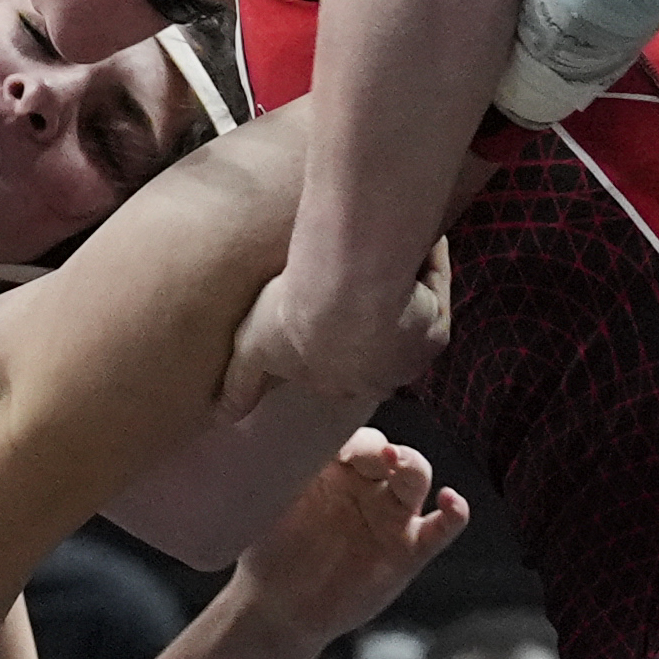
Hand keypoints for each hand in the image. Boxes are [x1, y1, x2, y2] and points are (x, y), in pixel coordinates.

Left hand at [219, 234, 450, 417]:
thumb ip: (239, 387)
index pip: (344, 372)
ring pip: (410, 318)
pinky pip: (431, 288)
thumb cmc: (296, 320)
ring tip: (382, 252)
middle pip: (383, 347)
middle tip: (361, 276)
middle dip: (376, 316)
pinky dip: (422, 263)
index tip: (331, 311)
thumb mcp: (253, 354)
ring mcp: (414, 355)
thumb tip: (219, 418)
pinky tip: (404, 240)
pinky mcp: (438, 326)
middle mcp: (383, 379)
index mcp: (341, 385)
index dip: (339, 342)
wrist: (347, 293)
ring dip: (400, 288)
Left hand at [233, 429, 466, 642]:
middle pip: (389, 451)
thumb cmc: (269, 550)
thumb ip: (274, 473)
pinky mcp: (409, 551)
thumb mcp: (266, 505)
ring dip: (413, 466)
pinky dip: (454, 512)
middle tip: (371, 453)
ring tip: (398, 464)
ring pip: (416, 479)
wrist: (276, 608)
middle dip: (382, 447)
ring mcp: (391, 516)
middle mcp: (368, 485)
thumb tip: (255, 435)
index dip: (348, 437)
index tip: (334, 445)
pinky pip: (441, 529)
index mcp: (335, 466)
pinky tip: (451, 502)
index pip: (353, 437)